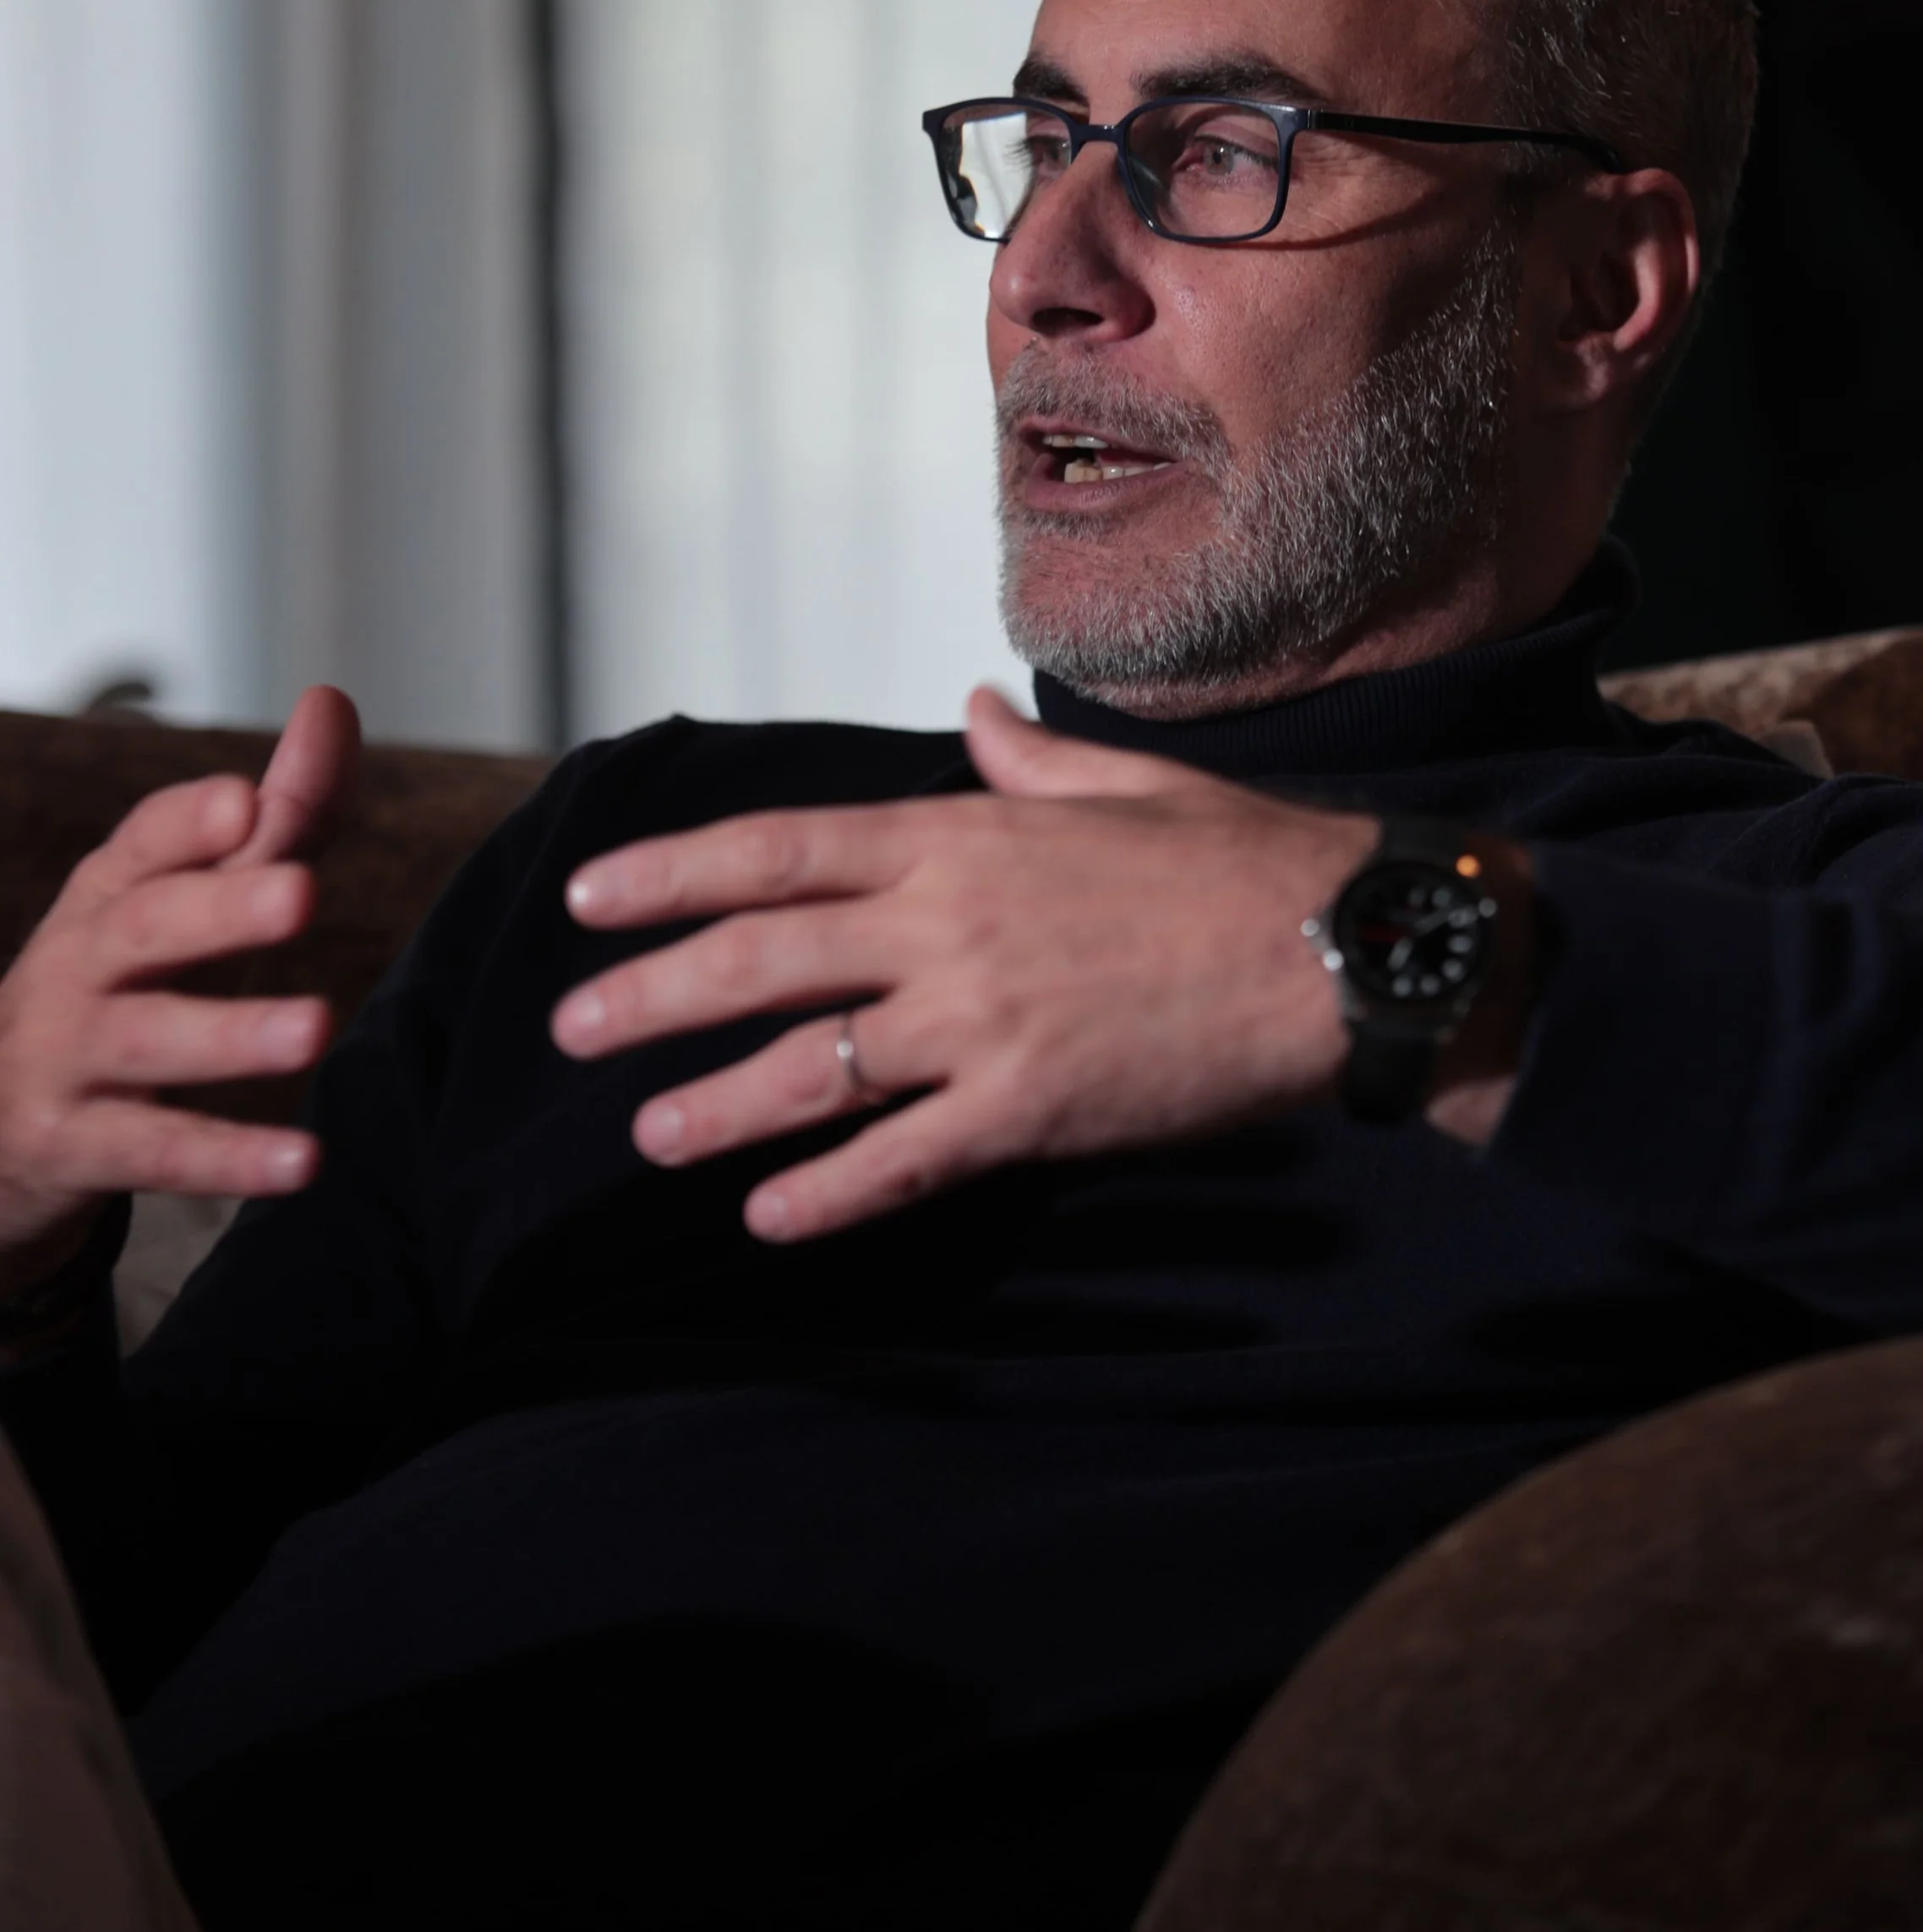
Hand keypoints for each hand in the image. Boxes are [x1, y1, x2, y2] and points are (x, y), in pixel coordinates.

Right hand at [0, 685, 361, 1301]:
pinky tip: (304, 1162)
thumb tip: (330, 702)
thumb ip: (278, 812)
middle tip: (301, 891)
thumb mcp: (189, 894)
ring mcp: (66, 1056)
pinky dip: (225, 1158)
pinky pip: (152, 1152)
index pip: (143, 845)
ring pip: (148, 1040)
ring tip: (318, 1028)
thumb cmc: (122, 984)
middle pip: (143, 927)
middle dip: (218, 907)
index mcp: (110, 895)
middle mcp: (78, 966)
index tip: (248, 799)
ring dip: (231, 1033)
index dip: (189, 822)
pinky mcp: (72, 1146)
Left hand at [553, 689, 1383, 1241]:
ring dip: (716, 1105)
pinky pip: (903, 1159)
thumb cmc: (1239, 861)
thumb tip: (973, 713)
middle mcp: (950, 925)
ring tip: (649, 1133)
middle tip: (574, 1029)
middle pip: (764, 958)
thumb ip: (1026, 764)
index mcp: (962, 836)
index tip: (592, 899)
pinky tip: (769, 1218)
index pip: (780, 847)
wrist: (1338, 951)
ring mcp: (984, 1021)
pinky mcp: (1030, 1110)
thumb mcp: (1124, 786)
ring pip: (812, 1070)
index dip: (672, 873)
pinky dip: (829, 1192)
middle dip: (654, 994)